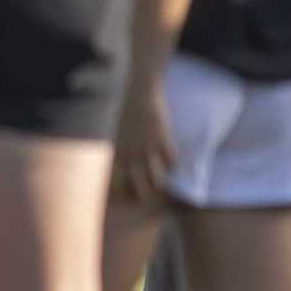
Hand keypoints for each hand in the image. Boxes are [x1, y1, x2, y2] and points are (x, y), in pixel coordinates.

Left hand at [111, 73, 173, 207]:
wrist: (139, 94)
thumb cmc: (128, 115)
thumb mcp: (119, 137)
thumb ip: (122, 153)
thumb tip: (125, 169)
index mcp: (117, 155)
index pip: (119, 186)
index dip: (127, 194)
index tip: (134, 196)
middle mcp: (131, 156)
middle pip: (142, 190)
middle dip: (149, 194)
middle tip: (155, 192)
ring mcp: (147, 149)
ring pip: (159, 180)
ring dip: (163, 181)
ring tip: (164, 175)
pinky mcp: (162, 140)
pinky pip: (172, 161)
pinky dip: (173, 161)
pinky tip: (171, 156)